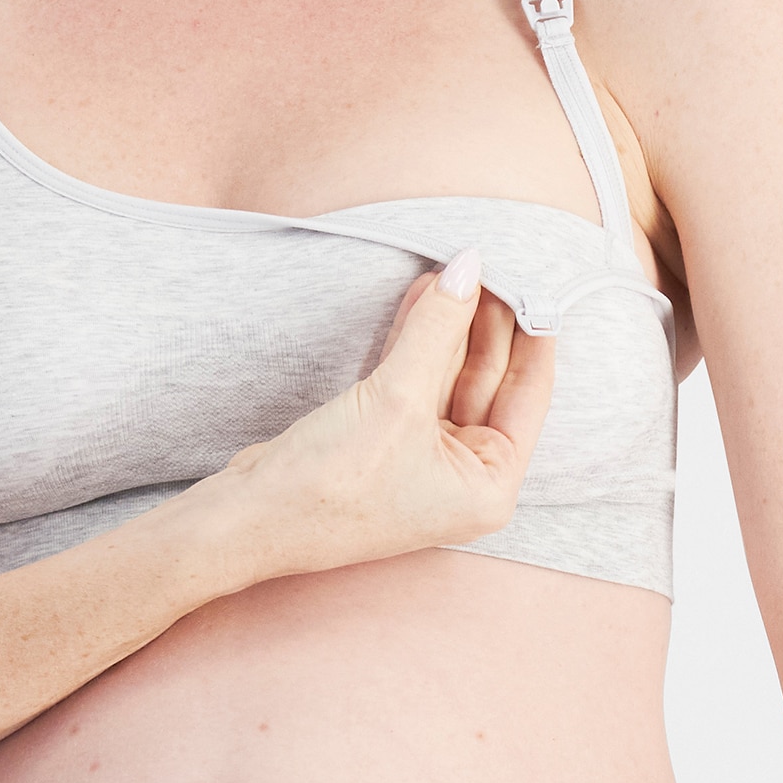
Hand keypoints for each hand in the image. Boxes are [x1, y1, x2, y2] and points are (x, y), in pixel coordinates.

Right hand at [206, 250, 554, 580]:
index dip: (532, 336)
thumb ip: (438, 329)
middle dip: (484, 323)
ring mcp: (425, 459)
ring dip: (447, 325)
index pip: (528, 396)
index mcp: (490, 487)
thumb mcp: (398, 399)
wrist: (250, 516)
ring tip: (452, 270)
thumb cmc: (331, 484)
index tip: (533, 282)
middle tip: (487, 266)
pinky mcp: (387, 440)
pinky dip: (418, 341)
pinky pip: (415, 380)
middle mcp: (464, 477)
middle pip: (488, 382)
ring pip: (449, 376)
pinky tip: (424, 297)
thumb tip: (469, 268)